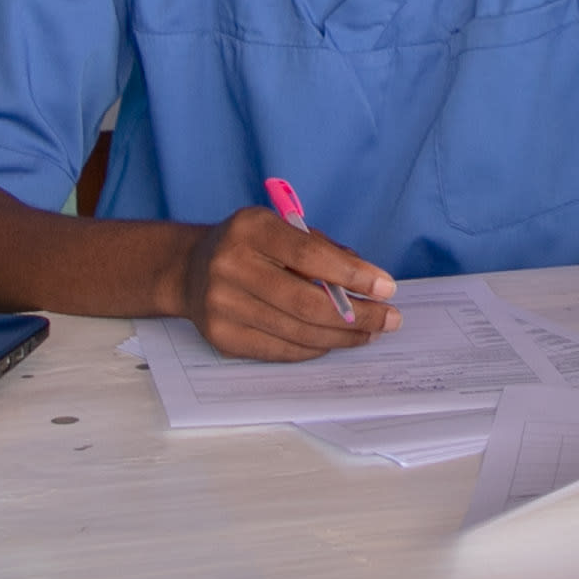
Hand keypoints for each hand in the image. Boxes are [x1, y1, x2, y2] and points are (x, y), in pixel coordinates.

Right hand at [177, 207, 392, 359]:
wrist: (189, 269)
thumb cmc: (251, 246)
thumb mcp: (281, 229)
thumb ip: (323, 250)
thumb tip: (371, 284)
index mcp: (249, 228)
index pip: (308, 254)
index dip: (352, 274)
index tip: (386, 288)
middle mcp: (229, 265)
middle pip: (305, 301)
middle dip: (357, 315)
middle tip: (389, 319)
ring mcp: (221, 305)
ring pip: (297, 331)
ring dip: (342, 336)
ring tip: (369, 333)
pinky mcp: (222, 337)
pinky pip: (280, 350)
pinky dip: (315, 347)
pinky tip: (335, 340)